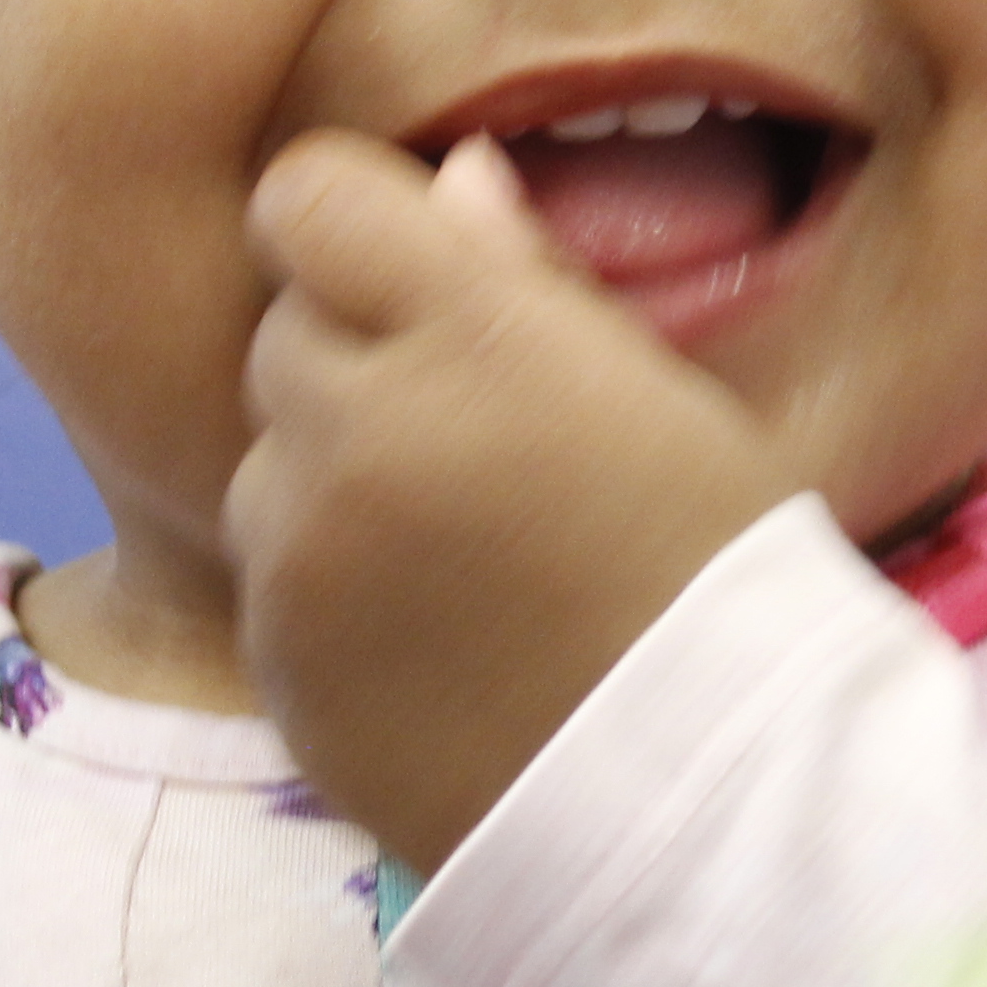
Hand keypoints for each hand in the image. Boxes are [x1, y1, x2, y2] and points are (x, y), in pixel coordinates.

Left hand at [229, 133, 799, 868]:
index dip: (353, 230)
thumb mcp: (660, 395)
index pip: (306, 197)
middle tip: (469, 443)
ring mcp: (303, 552)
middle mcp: (360, 423)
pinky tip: (437, 644)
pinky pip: (273, 586)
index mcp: (471, 331)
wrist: (712, 805)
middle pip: (282, 332)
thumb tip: (454, 180)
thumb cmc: (720, 577)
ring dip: (331, 485)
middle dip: (354, 365)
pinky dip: (331, 599)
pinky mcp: (277, 661)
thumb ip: (532, 276)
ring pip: (265, 464)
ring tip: (461, 560)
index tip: (408, 278)